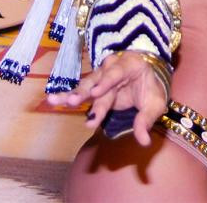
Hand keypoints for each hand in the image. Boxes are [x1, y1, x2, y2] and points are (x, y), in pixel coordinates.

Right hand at [46, 51, 168, 146]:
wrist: (148, 76)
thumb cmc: (151, 89)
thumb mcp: (155, 104)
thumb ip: (146, 120)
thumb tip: (143, 141)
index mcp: (130, 65)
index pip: (118, 73)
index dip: (106, 82)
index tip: (96, 93)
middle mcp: (112, 66)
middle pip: (98, 81)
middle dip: (85, 93)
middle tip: (73, 102)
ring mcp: (101, 74)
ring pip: (85, 86)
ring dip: (71, 94)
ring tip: (53, 100)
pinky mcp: (93, 85)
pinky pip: (80, 91)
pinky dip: (66, 96)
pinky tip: (51, 100)